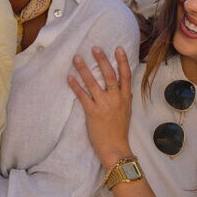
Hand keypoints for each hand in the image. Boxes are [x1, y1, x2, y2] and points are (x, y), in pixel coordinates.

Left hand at [68, 46, 134, 165]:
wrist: (115, 148)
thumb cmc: (120, 131)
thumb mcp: (127, 112)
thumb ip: (125, 99)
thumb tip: (126, 88)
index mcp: (125, 98)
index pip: (126, 76)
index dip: (122, 61)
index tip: (118, 48)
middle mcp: (116, 99)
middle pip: (110, 75)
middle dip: (102, 60)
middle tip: (94, 48)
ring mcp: (104, 105)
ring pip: (93, 83)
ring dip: (84, 69)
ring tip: (77, 58)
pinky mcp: (93, 112)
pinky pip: (82, 96)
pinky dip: (75, 86)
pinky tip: (69, 78)